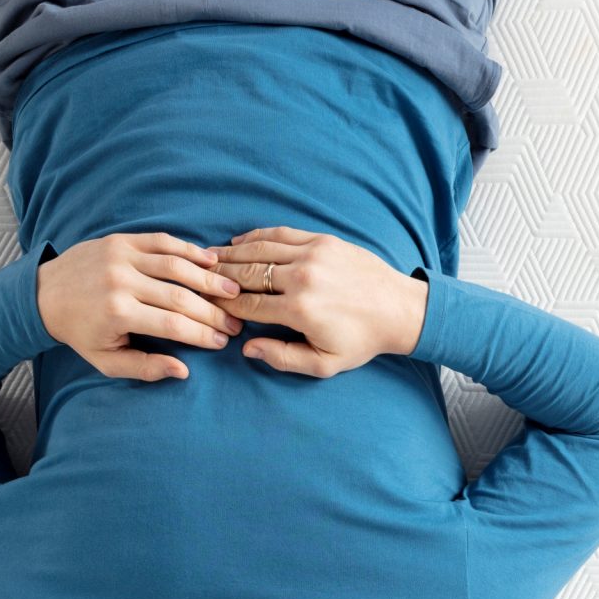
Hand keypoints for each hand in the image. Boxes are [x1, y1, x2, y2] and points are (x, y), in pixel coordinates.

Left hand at [36, 232, 243, 381]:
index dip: (203, 334)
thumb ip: (145, 368)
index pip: (173, 324)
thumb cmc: (80, 333)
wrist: (44, 294)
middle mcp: (121, 281)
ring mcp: (121, 256)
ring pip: (176, 265)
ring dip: (208, 279)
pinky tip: (210, 261)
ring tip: (232, 291)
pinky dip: (188, 250)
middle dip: (213, 311)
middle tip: (236, 322)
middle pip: (180, 295)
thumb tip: (183, 370)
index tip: (223, 342)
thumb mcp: (107, 361)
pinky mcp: (121, 240)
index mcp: (118, 313)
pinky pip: (162, 241)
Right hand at [208, 228, 428, 376]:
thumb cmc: (362, 341)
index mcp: (300, 310)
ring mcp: (312, 254)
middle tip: (198, 277)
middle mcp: (302, 278)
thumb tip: (247, 347)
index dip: (223, 305)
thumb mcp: (324, 363)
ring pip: (260, 249)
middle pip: (247, 273)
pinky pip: (280, 234)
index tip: (206, 304)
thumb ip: (283, 358)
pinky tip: (239, 242)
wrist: (399, 309)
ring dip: (231, 253)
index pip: (247, 305)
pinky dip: (256, 237)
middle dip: (220, 276)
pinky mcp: (322, 240)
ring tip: (210, 258)